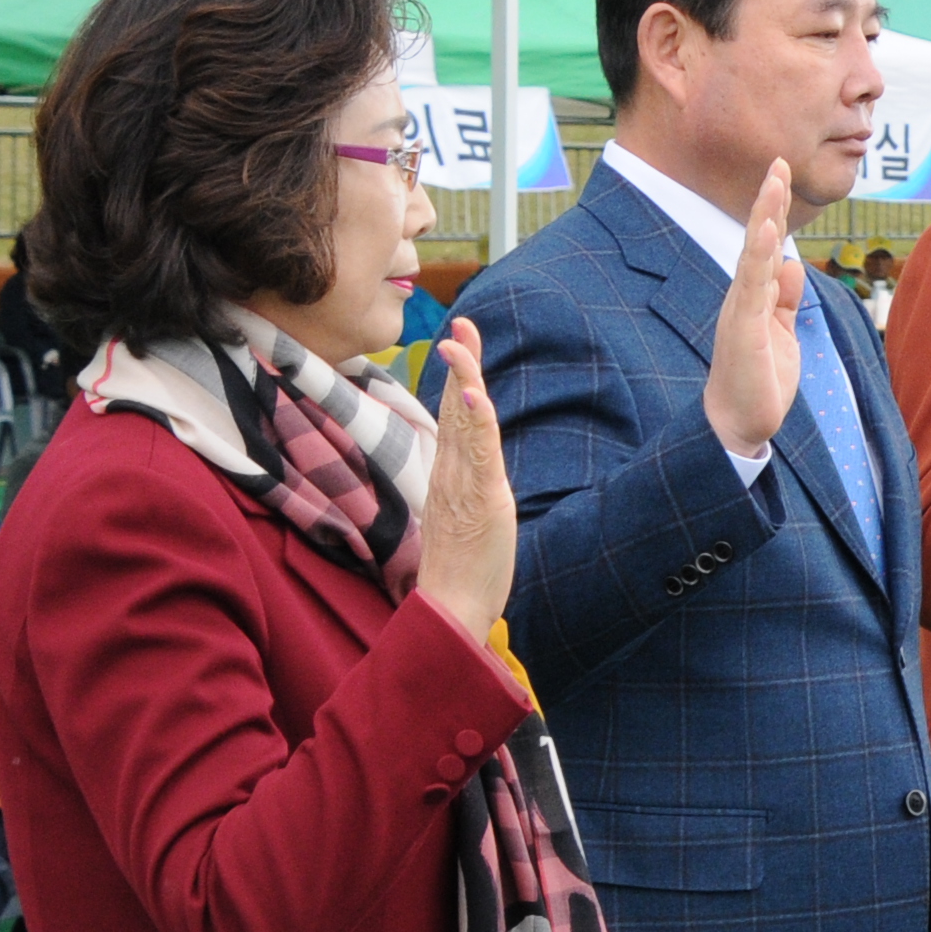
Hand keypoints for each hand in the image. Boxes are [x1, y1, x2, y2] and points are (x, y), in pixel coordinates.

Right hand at [414, 318, 516, 643]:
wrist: (452, 607)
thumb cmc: (461, 570)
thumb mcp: (466, 519)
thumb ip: (467, 491)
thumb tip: (474, 476)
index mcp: (449, 475)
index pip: (453, 416)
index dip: (456, 378)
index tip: (459, 341)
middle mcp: (451, 473)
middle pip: (455, 408)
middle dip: (460, 364)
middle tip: (462, 323)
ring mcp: (463, 484)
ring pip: (464, 421)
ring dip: (465, 378)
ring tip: (463, 342)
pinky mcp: (482, 499)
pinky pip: (479, 454)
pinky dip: (476, 422)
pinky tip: (475, 395)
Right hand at [701, 160, 805, 456]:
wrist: (739, 425)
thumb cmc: (758, 382)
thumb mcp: (782, 333)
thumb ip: (786, 300)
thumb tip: (794, 265)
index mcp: (755, 296)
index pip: (767, 246)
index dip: (775, 212)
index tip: (782, 175)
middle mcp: (744, 296)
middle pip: (758, 239)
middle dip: (769, 200)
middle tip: (779, 162)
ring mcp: (742, 309)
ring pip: (754, 253)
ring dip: (764, 216)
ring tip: (774, 181)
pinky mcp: (744, 327)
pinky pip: (751, 285)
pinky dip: (759, 255)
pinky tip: (766, 229)